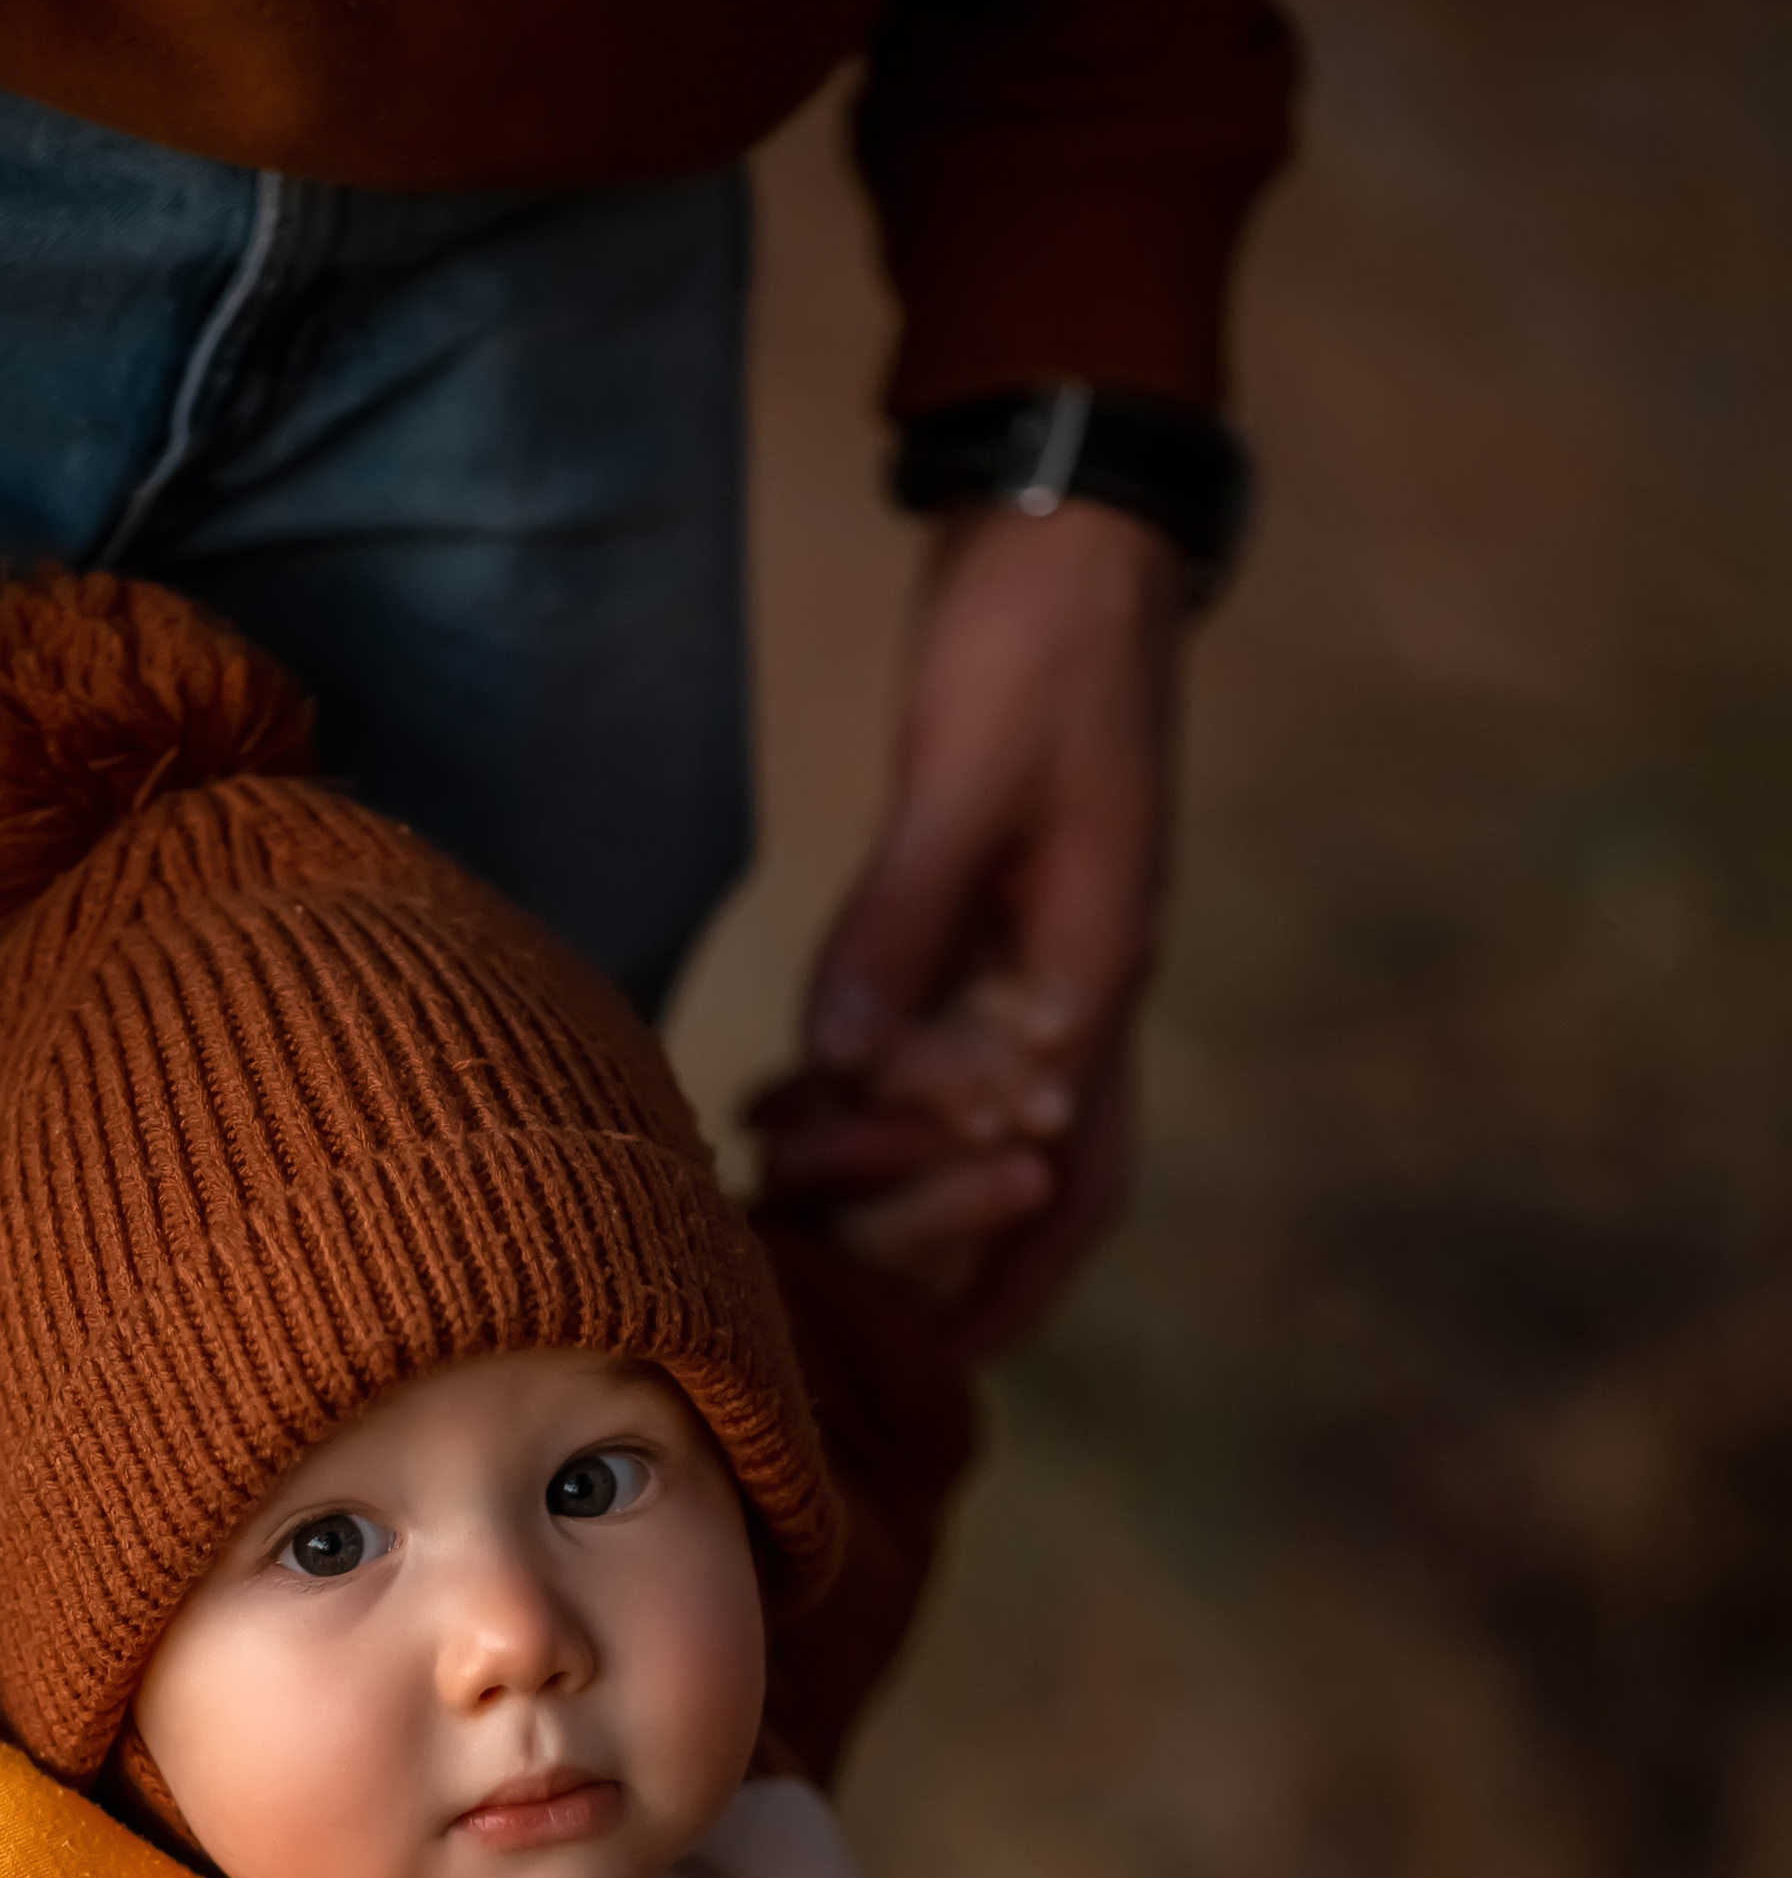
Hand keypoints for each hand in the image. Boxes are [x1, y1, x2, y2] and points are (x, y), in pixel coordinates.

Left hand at [756, 497, 1183, 1354]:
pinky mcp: (1000, 916)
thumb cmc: (1035, 637)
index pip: (1062, 1160)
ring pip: (985, 1118)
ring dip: (894, 1177)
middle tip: (845, 1323)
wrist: (1071, 532)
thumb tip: (840, 1060)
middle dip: (951, 1256)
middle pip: (1041, 1174)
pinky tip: (780, 1107)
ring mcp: (1048, 953)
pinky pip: (943, 1040)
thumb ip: (898, 921)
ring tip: (780, 1214)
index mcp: (1098, 963)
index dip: (992, 1260)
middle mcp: (1084, 982)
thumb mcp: (964, 775)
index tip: (921, 1344)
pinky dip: (873, 1092)